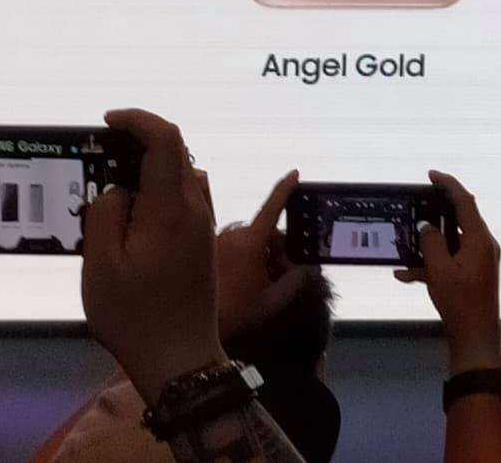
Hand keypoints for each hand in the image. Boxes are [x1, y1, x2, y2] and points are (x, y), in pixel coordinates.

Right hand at [80, 109, 226, 405]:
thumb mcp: (101, 264)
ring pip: (179, 178)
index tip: (108, 121)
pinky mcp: (201, 243)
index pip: (166, 139)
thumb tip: (119, 188)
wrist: (179, 358)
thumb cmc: (135, 314)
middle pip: (175, 154)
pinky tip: (130, 219)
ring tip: (110, 192)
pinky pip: (181, 201)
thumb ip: (106, 213)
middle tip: (98, 160)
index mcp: (172, 207)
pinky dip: (157, 194)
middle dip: (137, 145)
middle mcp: (196, 209)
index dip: (138, 120)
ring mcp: (202, 226)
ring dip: (148, 172)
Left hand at [216, 170, 312, 343]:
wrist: (189, 327)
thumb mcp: (272, 301)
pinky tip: (246, 282)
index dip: (285, 189)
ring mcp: (217, 243)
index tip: (295, 173)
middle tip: (284, 273)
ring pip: (249, 240)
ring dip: (262, 255)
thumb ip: (296, 281)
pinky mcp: (208, 253)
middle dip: (279, 249)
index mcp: (249, 242)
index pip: (272, 208)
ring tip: (263, 283)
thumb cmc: (232, 313)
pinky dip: (246, 258)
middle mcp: (232, 236)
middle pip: (265, 232)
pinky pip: (234, 247)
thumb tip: (311, 268)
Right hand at [395, 171, 500, 373]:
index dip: (448, 185)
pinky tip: (405, 275)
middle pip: (458, 219)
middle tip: (415, 205)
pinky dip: (431, 264)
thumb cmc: (459, 303)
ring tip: (404, 245)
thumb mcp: (439, 270)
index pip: (465, 201)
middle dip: (435, 213)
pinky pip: (451, 261)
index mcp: (479, 239)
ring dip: (428, 245)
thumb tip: (426, 226)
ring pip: (450, 242)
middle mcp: (483, 245)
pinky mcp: (473, 274)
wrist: (475, 338)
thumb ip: (431, 242)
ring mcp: (479, 260)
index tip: (431, 175)